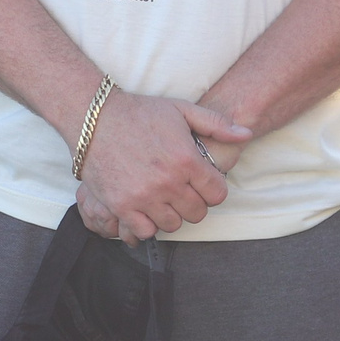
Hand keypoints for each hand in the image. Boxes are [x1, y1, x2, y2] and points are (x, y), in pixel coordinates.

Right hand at [75, 89, 249, 239]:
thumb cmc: (138, 112)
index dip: (211, 190)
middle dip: (192, 203)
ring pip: (172, 224)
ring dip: (169, 214)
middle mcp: (168, 182)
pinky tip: (142, 209)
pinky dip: (146, 224)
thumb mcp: (181, 110)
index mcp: (187, 160)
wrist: (93, 117)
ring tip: (160, 200)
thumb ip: (217, 123)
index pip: (217, 194)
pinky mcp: (120, 204)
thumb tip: (246, 134)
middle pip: (197, 213)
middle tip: (179, 192)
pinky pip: (144, 231)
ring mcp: (143, 196)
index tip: (199, 184)